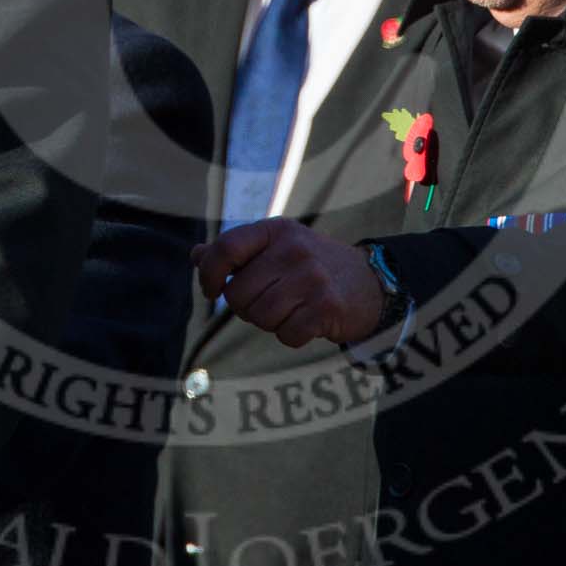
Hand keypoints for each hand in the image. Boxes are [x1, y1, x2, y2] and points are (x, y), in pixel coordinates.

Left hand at [192, 218, 384, 347]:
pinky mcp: (326, 306)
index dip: (208, 273)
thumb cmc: (310, 267)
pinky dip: (290, 336)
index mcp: (276, 230)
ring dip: (268, 323)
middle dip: (246, 307)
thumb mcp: (276, 248)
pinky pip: (285, 335)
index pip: (225, 248)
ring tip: (289, 310)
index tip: (211, 290)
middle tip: (268, 302)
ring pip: (260, 317)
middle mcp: (294, 249)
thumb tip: (195, 255)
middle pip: (238, 294)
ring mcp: (312, 277)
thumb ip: (236, 252)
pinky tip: (305, 323)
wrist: (370, 284)